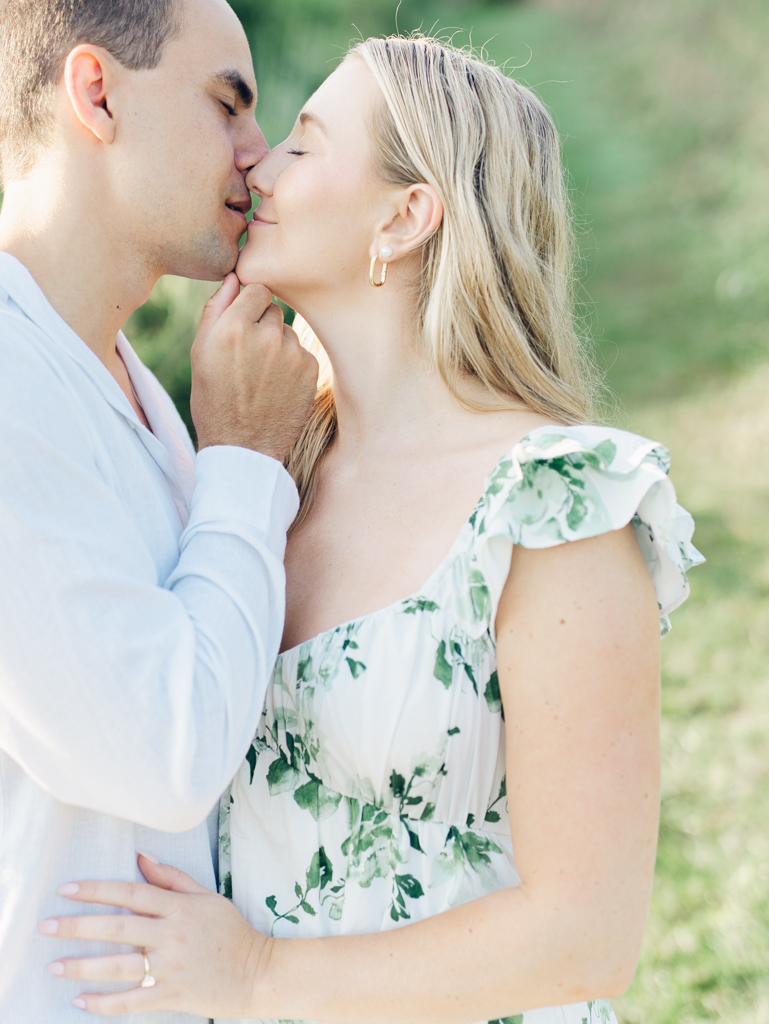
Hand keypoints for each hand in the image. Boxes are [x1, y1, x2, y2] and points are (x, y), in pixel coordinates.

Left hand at [39, 854, 269, 1017]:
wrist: (256, 972)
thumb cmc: (230, 930)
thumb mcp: (206, 896)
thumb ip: (171, 878)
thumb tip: (141, 857)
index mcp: (180, 908)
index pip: (131, 894)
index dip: (97, 890)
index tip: (68, 889)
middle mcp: (172, 936)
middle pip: (117, 928)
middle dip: (78, 926)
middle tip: (47, 925)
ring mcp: (170, 968)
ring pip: (118, 967)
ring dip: (82, 966)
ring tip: (54, 964)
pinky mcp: (171, 995)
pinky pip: (131, 1002)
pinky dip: (104, 1003)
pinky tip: (80, 1000)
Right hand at [190, 273, 318, 460]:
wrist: (243, 448)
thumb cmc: (214, 400)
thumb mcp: (200, 354)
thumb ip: (215, 309)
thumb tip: (233, 277)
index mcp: (233, 327)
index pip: (256, 288)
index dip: (249, 304)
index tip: (243, 323)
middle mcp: (265, 335)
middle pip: (273, 309)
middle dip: (261, 325)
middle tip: (248, 356)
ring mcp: (291, 352)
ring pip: (286, 332)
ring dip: (276, 345)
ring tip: (260, 376)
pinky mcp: (310, 369)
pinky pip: (300, 353)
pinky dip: (291, 365)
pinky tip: (276, 386)